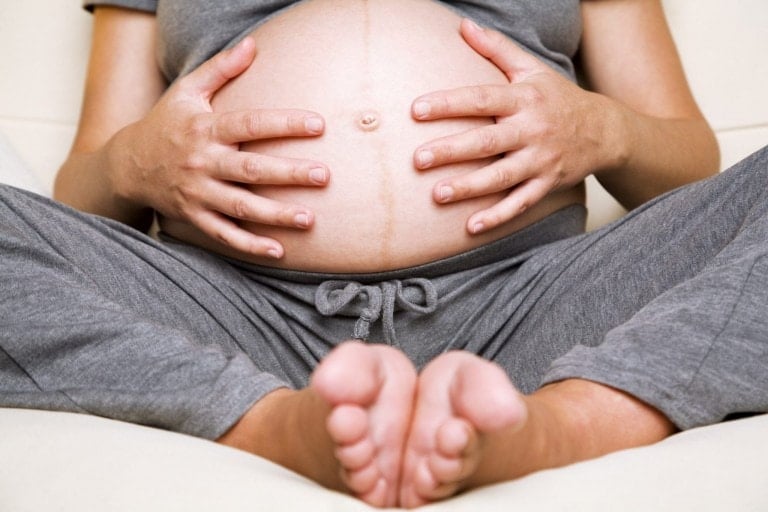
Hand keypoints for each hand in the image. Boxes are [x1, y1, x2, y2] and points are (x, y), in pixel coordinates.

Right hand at [113, 37, 328, 257]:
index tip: (319, 124)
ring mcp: (198, 193)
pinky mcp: (195, 216)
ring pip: (241, 207)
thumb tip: (253, 45)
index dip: (284, 124)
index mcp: (205, 128)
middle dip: (288, 173)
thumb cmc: (165, 124)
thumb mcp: (186, 91)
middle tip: (323, 175)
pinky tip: (278, 251)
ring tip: (309, 219)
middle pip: (251, 169)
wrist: (127, 165)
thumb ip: (220, 69)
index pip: (250, 124)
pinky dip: (249, 245)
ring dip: (276, 215)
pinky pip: (224, 234)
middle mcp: (203, 162)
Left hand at [411, 19, 618, 233]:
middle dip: (451, 150)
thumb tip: (463, 25)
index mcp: (524, 99)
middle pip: (487, 141)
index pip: (481, 98)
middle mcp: (532, 130)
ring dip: (470, 187)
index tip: (416, 110)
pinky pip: (520, 204)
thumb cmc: (557, 98)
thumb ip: (496, 49)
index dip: (449, 104)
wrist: (605, 131)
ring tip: (438, 195)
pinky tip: (471, 228)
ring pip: (502, 176)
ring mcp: (540, 160)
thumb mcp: (531, 68)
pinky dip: (497, 216)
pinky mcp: (546, 184)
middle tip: (418, 159)